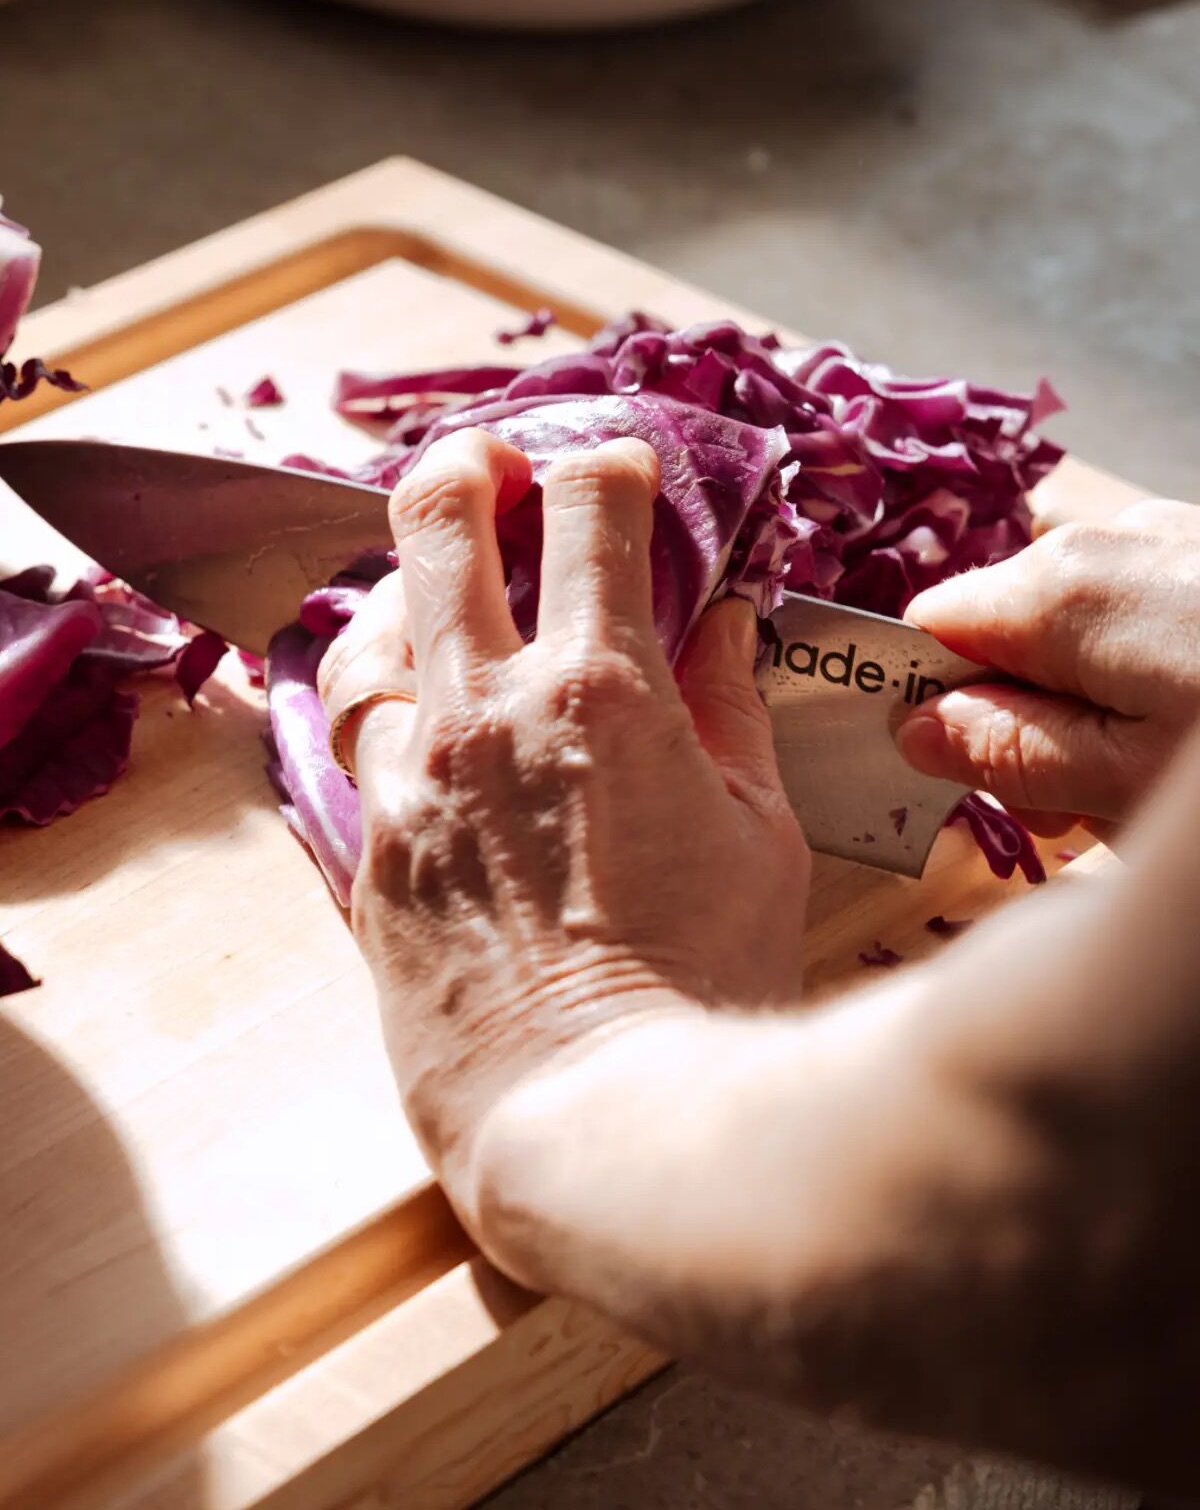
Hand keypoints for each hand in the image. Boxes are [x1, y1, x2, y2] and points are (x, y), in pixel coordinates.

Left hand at [317, 427, 808, 1224]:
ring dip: (405, 589)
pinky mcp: (372, 857)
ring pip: (368, 633)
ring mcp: (411, 784)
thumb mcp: (759, 830)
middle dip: (469, 469)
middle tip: (492, 467)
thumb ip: (729, 706)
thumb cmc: (705, 983)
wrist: (595, 1119)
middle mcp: (485, 714)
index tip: (623, 471)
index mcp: (600, 691)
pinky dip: (387, 708)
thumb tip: (723, 620)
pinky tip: (417, 721)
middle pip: (439, 525)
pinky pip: (357, 748)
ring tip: (437, 592)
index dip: (612, 467)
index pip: (591, 511)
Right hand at [897, 500, 1199, 830]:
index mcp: (1059, 587)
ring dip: (1096, 716)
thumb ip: (1012, 754)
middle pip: (1005, 642)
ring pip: (1077, 641)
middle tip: (1096, 810)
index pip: (928, 632)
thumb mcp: (1129, 780)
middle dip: (1032, 730)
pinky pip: (1140, 624)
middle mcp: (1105, 540)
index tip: (988, 786)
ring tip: (1158, 786)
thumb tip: (915, 730)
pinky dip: (1151, 683)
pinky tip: (1189, 741)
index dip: (937, 714)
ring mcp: (1169, 541)